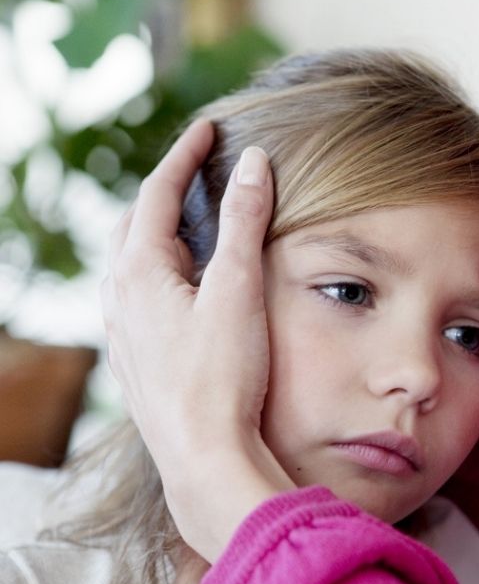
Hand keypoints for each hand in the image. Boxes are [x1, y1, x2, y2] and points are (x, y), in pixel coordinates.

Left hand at [101, 119, 293, 560]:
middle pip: (138, 225)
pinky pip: (142, 295)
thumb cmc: (220, 377)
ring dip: (164, 232)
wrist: (203, 455)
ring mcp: (124, 331)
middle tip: (201, 170)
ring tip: (196, 221)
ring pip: (136, 262)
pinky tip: (186, 287)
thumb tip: (253, 163)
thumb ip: (246, 222)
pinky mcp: (138, 358)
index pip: (156, 193)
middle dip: (169, 192)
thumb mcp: (238, 290)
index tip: (207, 128)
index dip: (184, 156)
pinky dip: (164, 271)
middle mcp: (120, 298)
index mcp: (139, 272)